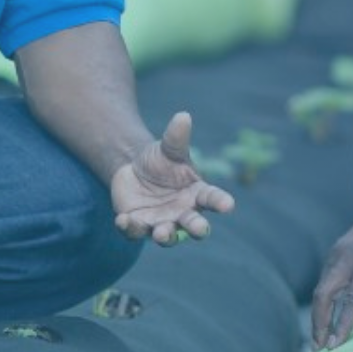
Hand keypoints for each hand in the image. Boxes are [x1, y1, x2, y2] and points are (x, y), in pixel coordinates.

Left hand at [109, 112, 236, 244]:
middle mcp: (183, 213)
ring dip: (165, 236)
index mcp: (197, 193)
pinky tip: (123, 219)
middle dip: (197, 228)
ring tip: (161, 233)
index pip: (212, 198)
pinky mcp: (139, 225)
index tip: (229, 205)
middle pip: (193, 225)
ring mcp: (162, 222)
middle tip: (200, 229)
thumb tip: (183, 116)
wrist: (133, 170)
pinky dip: (130, 227)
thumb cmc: (160, 161)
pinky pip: (136, 231)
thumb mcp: (168, 148)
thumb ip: (176, 137)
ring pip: (167, 235)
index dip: (221, 202)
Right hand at [311, 198, 352, 348]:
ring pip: (322, 286)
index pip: (352, 299)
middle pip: (324, 294)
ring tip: (320, 336)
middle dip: (319, 322)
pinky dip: (325, 298)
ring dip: (319, 312)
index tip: (334, 346)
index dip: (342, 324)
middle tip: (318, 347)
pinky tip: (327, 313)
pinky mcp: (338, 248)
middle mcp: (349, 254)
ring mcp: (340, 249)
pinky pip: (327, 277)